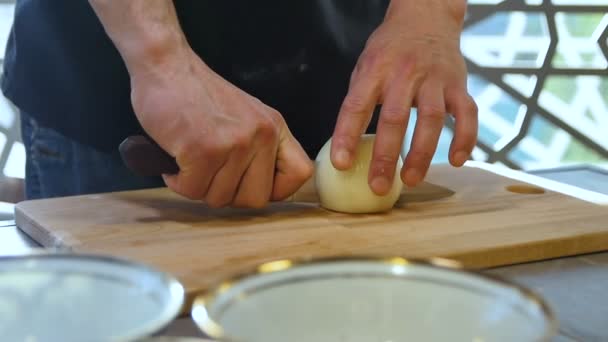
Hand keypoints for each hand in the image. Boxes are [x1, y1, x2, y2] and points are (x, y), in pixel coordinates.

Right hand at [129, 47, 312, 207]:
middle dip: (228, 195)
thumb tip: (262, 190)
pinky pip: (193, 190)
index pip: (300, 174)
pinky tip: (177, 160)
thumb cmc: (198, 94)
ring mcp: (234, 143)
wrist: (166, 66)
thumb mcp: (246, 115)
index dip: (275, 190)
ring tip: (190, 160)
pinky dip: (178, 181)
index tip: (250, 185)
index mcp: (274, 127)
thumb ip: (259, 148)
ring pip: (220, 198)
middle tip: (210, 175)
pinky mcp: (203, 150)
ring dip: (199, 186)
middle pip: (256, 199)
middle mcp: (261, 135)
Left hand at [330, 0, 477, 192]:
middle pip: (395, 118)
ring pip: (432, 119)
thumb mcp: (365, 66)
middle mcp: (405, 73)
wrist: (426, 16)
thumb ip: (359, 100)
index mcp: (375, 69)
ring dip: (422, 154)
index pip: (356, 106)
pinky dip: (465, 138)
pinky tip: (456, 161)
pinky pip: (467, 114)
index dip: (346, 136)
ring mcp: (435, 78)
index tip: (341, 164)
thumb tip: (346, 146)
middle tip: (378, 186)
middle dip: (385, 156)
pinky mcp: (459, 83)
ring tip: (410, 181)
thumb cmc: (390, 50)